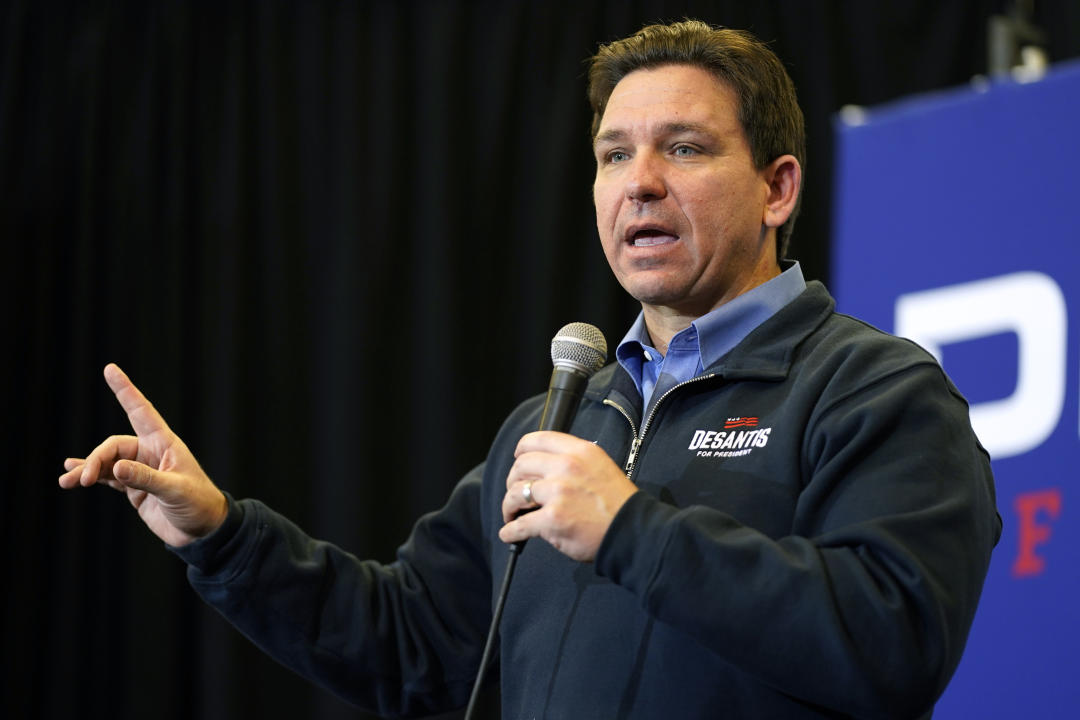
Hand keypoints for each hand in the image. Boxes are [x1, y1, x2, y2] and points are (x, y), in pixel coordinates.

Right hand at [58, 364, 226, 546]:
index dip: (125, 390)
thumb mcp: (174, 491)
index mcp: (165, 444)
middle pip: (114, 446)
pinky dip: (90, 476)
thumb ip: (145, 479)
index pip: (141, 411)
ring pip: (107, 463)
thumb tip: (115, 467)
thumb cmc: (198, 505)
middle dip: (95, 460)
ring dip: (86, 470)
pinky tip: (72, 477)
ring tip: (66, 481)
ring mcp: (141, 470)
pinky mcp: (135, 488)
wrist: (202, 531)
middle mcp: (150, 453)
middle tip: (82, 479)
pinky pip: (108, 477)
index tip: (110, 369)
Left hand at [498, 431, 637, 560]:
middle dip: (512, 481)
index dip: (521, 451)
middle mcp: (567, 467)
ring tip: (512, 515)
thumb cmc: (618, 504)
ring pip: (515, 494)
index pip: (537, 439)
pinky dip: (510, 531)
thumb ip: (574, 461)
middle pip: (521, 466)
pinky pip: (519, 524)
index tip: (518, 460)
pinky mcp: (552, 519)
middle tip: (515, 493)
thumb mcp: (600, 466)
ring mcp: (558, 493)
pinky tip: (510, 533)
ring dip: (508, 506)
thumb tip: (545, 467)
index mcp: (579, 451)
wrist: (632, 531)